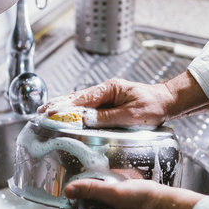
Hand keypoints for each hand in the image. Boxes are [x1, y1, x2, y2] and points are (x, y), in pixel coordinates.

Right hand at [38, 79, 174, 127]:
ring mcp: (107, 96)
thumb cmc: (154, 106)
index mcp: (109, 89)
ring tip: (47, 113)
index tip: (50, 112)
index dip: (64, 107)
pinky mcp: (110, 103)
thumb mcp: (131, 114)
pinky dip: (76, 111)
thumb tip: (85, 119)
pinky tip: (68, 116)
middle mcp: (106, 90)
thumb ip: (107, 117)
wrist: (168, 102)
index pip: (81, 99)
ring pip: (81, 102)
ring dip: (64, 107)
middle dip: (58, 105)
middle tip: (40, 112)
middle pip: (77, 98)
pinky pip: (89, 107)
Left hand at [64, 178, 204, 208]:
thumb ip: (92, 190)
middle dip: (108, 201)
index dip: (91, 201)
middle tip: (117, 189)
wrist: (175, 207)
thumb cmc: (149, 202)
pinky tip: (140, 199)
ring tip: (130, 192)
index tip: (98, 190)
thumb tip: (70, 190)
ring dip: (121, 203)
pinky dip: (134, 207)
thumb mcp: (116, 192)